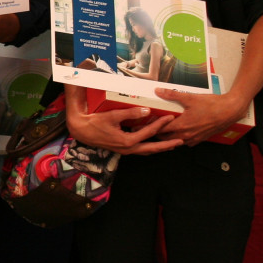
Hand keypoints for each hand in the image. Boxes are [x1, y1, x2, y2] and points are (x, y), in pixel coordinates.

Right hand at [62, 85, 180, 155]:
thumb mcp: (113, 116)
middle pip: (152, 148)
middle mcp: (128, 148)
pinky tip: (154, 143)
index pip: (149, 132)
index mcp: (127, 141)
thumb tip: (146, 111)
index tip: (170, 118)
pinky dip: (150, 147)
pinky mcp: (123, 149)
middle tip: (180, 141)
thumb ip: (131, 114)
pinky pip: (140, 149)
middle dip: (167, 145)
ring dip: (160, 147)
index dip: (160, 124)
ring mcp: (126, 150)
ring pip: (147, 151)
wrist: (82, 130)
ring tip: (171, 145)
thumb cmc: (95, 122)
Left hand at [155, 89, 250, 147]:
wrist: (230, 111)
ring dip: (169, 137)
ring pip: (176, 141)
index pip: (160, 130)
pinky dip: (180, 138)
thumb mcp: (190, 98)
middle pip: (166, 138)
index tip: (143, 125)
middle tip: (150, 127)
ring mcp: (194, 139)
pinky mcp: (201, 139)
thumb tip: (159, 91)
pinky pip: (187, 142)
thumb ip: (172, 95)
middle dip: (157, 133)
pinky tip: (180, 132)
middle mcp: (187, 135)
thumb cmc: (212, 105)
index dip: (150, 127)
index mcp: (182, 126)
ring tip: (163, 130)